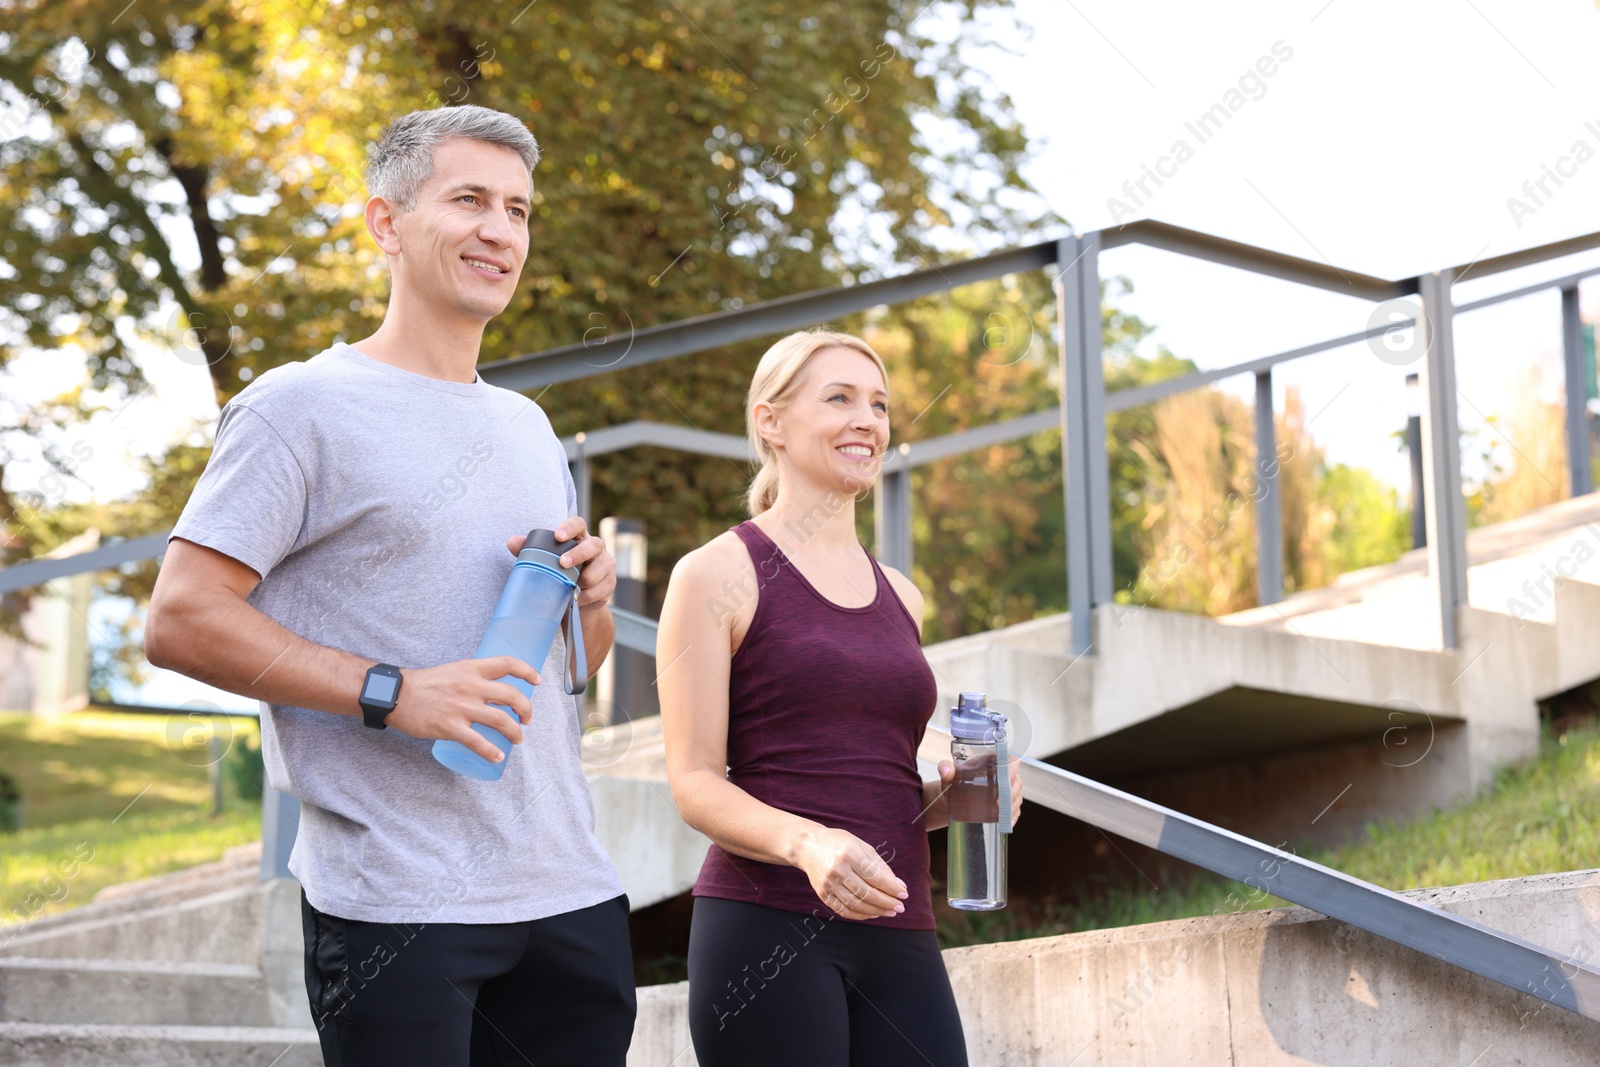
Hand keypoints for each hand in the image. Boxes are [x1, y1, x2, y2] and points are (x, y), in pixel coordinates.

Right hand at [384, 656, 540, 763]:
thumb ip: (473, 677)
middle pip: (512, 696)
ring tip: (518, 738)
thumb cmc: (425, 683)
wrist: (396, 695)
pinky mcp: (450, 727)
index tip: (537, 681)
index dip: (527, 671)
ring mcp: (461, 707)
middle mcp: (471, 686)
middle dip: (526, 709)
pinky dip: (491, 752)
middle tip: (527, 719)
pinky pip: (478, 742)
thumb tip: (493, 689)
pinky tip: (497, 756)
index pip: (508, 664)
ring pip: (501, 721)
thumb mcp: (454, 670)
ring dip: (515, 732)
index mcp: (472, 669)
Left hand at [506, 516, 616, 609]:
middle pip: (594, 545)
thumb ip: (528, 551)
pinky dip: (589, 596)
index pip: (578, 524)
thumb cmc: (559, 574)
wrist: (575, 602)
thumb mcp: (543, 562)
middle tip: (563, 563)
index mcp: (579, 538)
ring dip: (586, 579)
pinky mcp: (609, 583)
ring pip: (602, 567)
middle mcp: (596, 548)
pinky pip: (602, 588)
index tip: (558, 536)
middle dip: (579, 554)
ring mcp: (605, 564)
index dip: (570, 527)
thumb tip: (511, 542)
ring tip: (573, 588)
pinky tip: (579, 599)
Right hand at [794, 826, 906, 919]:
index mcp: (849, 854)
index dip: (891, 887)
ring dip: (877, 911)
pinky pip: (844, 910)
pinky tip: (873, 913)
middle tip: (900, 907)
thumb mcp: (861, 846)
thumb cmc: (839, 843)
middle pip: (867, 893)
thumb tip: (899, 885)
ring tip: (890, 912)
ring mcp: (828, 883)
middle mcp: (838, 869)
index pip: (875, 876)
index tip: (904, 894)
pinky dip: (861, 915)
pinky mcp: (823, 894)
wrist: (808, 846)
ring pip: (856, 904)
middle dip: (887, 902)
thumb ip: (880, 865)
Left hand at [933, 757, 1023, 826]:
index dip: (1012, 768)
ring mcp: (1005, 791)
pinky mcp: (1004, 805)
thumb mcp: (947, 775)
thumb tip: (947, 771)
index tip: (1006, 779)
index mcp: (992, 763)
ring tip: (1001, 814)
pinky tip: (1007, 822)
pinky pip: (1014, 810)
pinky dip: (1013, 816)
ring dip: (1012, 806)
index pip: (1010, 761)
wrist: (950, 800)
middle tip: (997, 802)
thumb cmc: (952, 783)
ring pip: (1017, 796)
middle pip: (1017, 781)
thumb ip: (945, 768)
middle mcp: (1002, 776)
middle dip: (1011, 793)